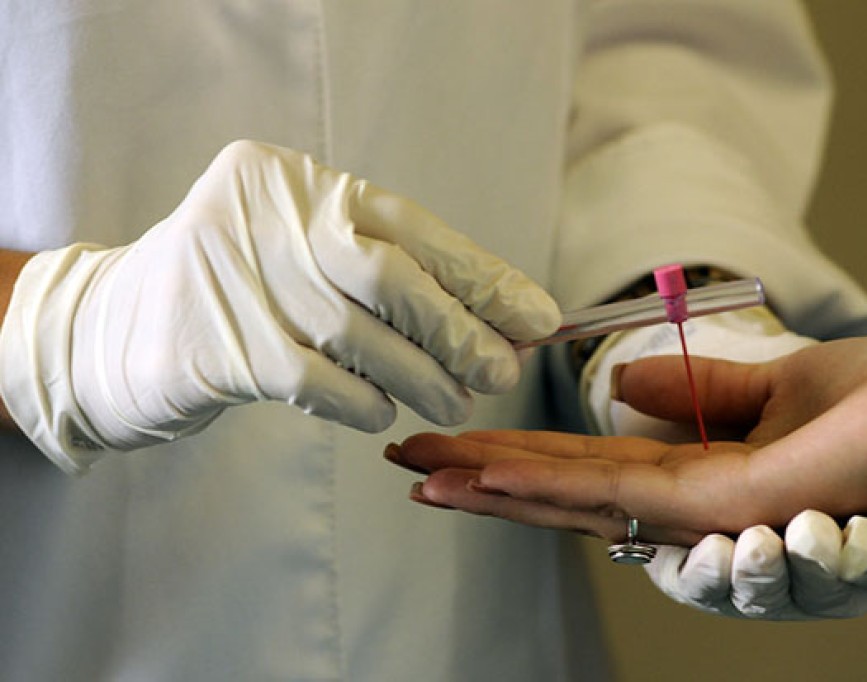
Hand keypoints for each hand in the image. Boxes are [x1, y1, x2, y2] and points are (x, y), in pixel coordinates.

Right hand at [0, 140, 559, 472]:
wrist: (117, 329)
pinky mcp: (218, 348)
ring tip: (458, 402)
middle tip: (501, 371)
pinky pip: (319, 383)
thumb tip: (502, 322)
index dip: (483, 277)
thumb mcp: (307, 256)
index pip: (412, 228)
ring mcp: (237, 281)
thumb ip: (391, 277)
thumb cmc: (241, 293)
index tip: (537, 320)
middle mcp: (266, 218)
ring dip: (426, 377)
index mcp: (297, 182)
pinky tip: (385, 413)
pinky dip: (366, 402)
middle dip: (460, 331)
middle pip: (391, 278)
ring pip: (361, 335)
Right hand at [388, 335, 866, 603]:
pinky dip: (544, 483)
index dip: (516, 463)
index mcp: (692, 474)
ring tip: (425, 475)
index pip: (585, 470)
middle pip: (561, 495)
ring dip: (492, 487)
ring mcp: (692, 510)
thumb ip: (696, 389)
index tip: (456, 452)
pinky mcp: (712, 504)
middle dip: (478, 486)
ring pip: (570, 500)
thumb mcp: (772, 385)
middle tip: (407, 473)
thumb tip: (624, 378)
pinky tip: (489, 474)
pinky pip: (615, 492)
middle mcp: (682, 502)